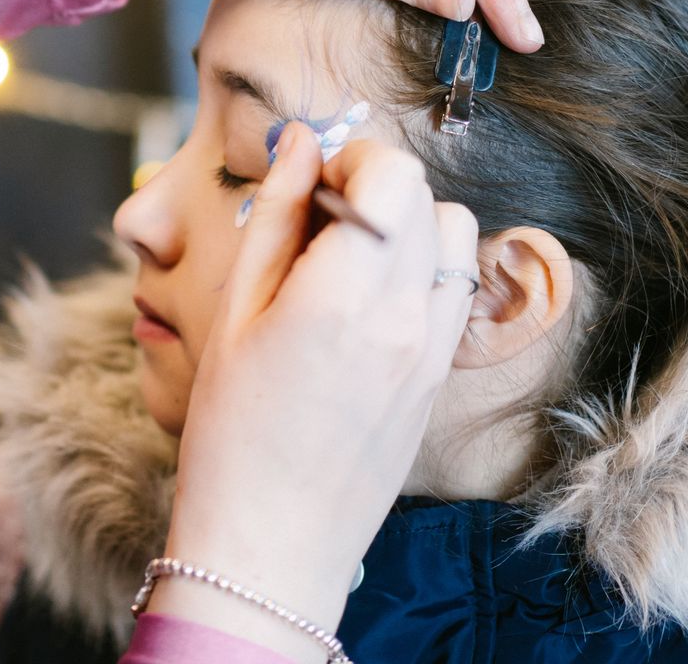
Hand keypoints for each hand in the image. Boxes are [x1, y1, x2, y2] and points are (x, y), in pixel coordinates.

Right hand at [145, 123, 477, 654]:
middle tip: (318, 215)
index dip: (351, 159)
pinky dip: (425, 268)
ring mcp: (433, 351)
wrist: (269, 548)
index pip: (393, 175)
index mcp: (344, 297)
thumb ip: (275, 216)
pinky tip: (370, 297)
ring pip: (455, 236)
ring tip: (348, 254)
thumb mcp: (233, 313)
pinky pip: (457, 290)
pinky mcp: (440, 379)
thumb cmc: (231, 435)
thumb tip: (300, 140)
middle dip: (374, 184)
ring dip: (409, 222)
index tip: (311, 182)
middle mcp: (406, 318)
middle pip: (426, 197)